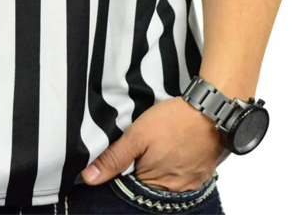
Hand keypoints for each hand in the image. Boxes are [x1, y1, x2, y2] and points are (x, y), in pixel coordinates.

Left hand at [81, 96, 229, 191]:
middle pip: (149, 184)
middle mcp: (174, 190)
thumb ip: (114, 157)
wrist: (213, 111)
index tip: (125, 155)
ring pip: (166, 179)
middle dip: (143, 168)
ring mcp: (191, 183)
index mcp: (154, 183)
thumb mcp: (137, 135)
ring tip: (161, 145)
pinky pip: (184, 175)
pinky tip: (175, 148)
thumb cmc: (174, 121)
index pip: (130, 186)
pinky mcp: (203, 174)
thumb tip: (89, 178)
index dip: (124, 170)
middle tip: (146, 146)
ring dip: (161, 166)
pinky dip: (177, 164)